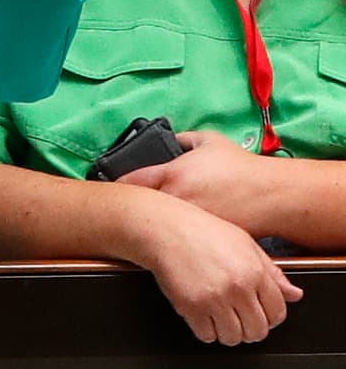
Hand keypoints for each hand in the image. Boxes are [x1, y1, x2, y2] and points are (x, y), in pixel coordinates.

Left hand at [120, 130, 275, 235]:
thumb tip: (166, 139)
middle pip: (139, 207)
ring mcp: (188, 223)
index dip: (115, 182)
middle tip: (122, 205)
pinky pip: (180, 238)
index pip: (130, 181)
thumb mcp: (208, 140)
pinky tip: (174, 234)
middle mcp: (176, 200)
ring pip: (158, 225)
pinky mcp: (202, 240)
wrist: (272, 195)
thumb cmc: (241, 166)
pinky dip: (175, 236)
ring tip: (146, 220)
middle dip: (131, 205)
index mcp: (173, 175)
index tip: (107, 184)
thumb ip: (182, 138)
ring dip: (151, 223)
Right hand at [135, 196, 301, 344]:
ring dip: (226, 331)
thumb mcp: (243, 242)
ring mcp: (214, 299)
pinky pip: (206, 336)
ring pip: (233, 337)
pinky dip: (205, 330)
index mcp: (254, 271)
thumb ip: (271, 271)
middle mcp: (237, 288)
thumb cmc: (199, 230)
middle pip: (257, 331)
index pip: (277, 312)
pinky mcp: (191, 306)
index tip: (259, 313)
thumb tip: (294, 294)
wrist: (162, 228)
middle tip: (237, 316)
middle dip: (249, 328)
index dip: (269, 317)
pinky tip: (201, 313)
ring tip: (217, 314)